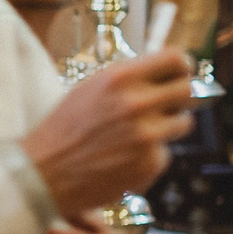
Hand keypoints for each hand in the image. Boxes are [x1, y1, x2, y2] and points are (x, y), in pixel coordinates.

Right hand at [21, 49, 193, 220]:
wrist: (44, 173)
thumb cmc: (63, 130)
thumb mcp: (89, 89)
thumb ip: (127, 81)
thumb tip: (163, 75)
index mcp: (119, 78)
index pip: (176, 59)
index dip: (182, 67)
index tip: (180, 74)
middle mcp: (136, 103)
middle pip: (188, 90)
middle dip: (181, 98)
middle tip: (170, 105)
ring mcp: (146, 135)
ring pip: (182, 123)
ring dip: (166, 128)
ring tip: (136, 136)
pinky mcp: (150, 162)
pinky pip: (164, 153)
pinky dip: (149, 156)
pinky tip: (123, 159)